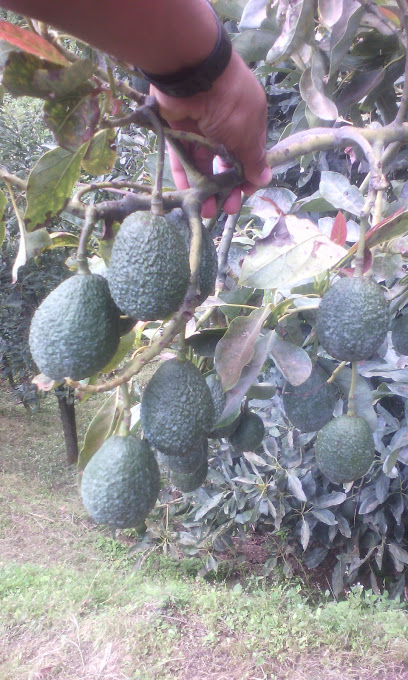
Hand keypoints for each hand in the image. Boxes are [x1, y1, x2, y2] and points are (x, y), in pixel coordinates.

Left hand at [152, 50, 271, 217]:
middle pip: (225, 163)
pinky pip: (182, 158)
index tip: (245, 195)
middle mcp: (225, 125)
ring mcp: (200, 128)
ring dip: (206, 189)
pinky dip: (185, 177)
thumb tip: (264, 179)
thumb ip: (253, 159)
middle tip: (226, 210)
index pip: (249, 155)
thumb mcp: (247, 133)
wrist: (192, 73)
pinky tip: (189, 198)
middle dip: (227, 188)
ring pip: (203, 164)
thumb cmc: (230, 102)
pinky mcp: (177, 130)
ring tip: (206, 212)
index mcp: (247, 122)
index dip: (247, 177)